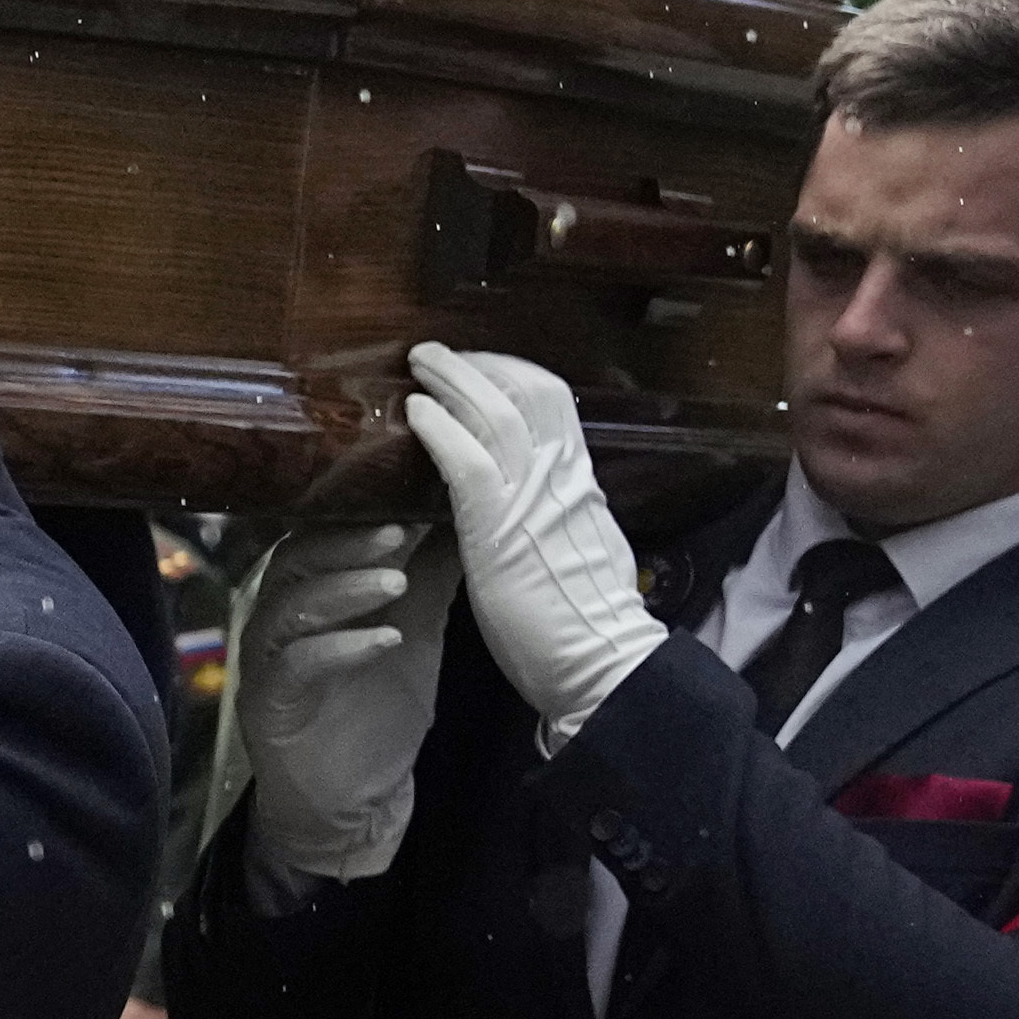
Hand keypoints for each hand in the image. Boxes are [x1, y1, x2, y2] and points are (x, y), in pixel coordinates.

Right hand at [232, 518, 460, 883]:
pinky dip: (339, 648)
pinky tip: (385, 641)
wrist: (358, 800)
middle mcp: (277, 618)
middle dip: (346, 542)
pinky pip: (295, 666)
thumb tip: (465, 512)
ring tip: (396, 582)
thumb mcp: (415, 631)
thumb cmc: (379, 708)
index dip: (356, 510)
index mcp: (308, 591)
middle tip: (399, 529)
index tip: (406, 492)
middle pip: (295, 560)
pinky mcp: (268, 705)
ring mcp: (266, 662)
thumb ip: (428, 577)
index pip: (319, 532)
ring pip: (289, 607)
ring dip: (342, 589)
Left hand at [401, 344, 659, 744]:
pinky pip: (469, 463)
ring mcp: (533, 500)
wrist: (603, 663)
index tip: (480, 367)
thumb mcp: (577, 546)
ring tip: (420, 364)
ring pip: (496, 414)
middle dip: (480, 365)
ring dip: (453, 381)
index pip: (553, 405)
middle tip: (439, 355)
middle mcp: (561, 479)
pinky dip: (441, 430)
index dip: (513, 375)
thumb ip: (554, 512)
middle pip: (527, 393)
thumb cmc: (585, 619)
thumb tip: (532, 498)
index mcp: (579, 483)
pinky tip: (416, 414)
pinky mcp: (501, 530)